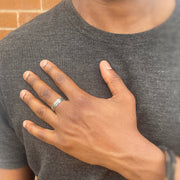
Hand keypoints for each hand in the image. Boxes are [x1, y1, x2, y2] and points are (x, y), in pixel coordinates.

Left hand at [20, 60, 164, 178]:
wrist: (123, 151)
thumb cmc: (124, 124)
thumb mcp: (124, 97)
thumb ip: (113, 79)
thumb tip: (104, 63)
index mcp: (82, 100)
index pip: (62, 80)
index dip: (51, 70)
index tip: (43, 63)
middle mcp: (69, 112)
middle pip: (47, 93)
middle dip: (35, 82)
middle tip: (26, 74)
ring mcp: (64, 128)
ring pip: (41, 111)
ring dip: (30, 100)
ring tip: (22, 92)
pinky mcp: (63, 143)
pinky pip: (43, 135)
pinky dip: (32, 128)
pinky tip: (25, 123)